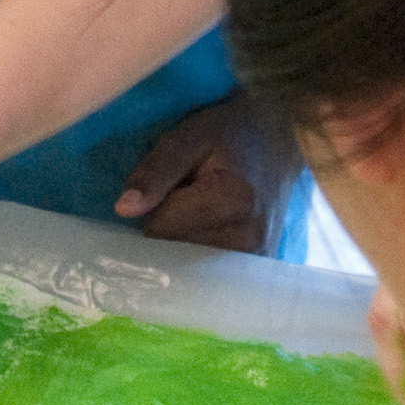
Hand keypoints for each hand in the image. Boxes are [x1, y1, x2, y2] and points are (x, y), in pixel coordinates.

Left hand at [111, 91, 298, 253]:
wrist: (280, 138)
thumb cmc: (230, 132)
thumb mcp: (188, 136)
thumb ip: (155, 171)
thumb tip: (124, 209)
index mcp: (232, 199)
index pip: (160, 228)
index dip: (155, 205)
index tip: (173, 184)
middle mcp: (248, 237)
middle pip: (173, 250)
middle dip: (169, 223)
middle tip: (189, 193)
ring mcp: (257, 258)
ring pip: (188, 265)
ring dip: (184, 239)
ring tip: (202, 208)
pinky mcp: (259, 266)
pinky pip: (209, 272)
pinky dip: (200, 252)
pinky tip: (211, 227)